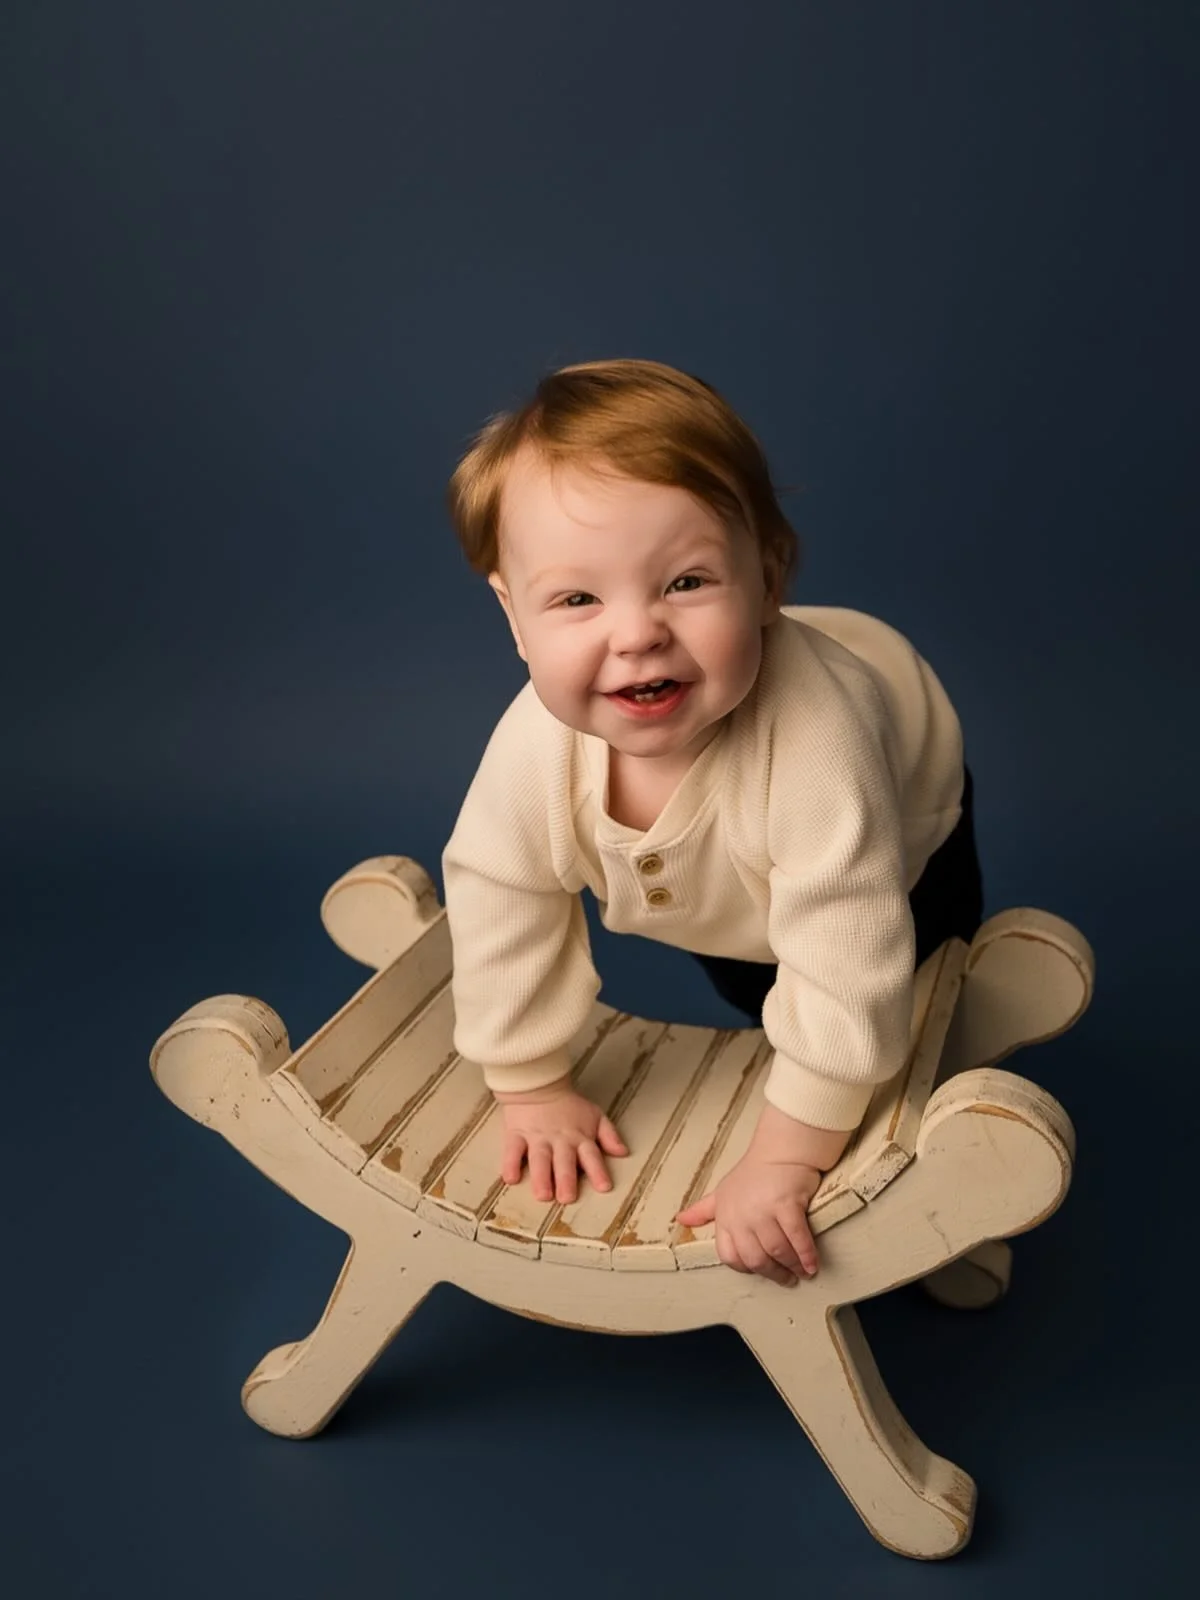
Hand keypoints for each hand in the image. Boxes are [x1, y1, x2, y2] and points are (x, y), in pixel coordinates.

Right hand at [497, 1080, 627, 1203]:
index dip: (598, 1171)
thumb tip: (623, 1152)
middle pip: (564, 1160)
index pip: (591, 1155)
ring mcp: (537, 1137)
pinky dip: (510, 1164)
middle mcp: (559, 1140)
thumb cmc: (569, 1106)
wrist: (538, 1085)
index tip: (604, 1187)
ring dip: (541, 1176)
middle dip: (566, 1178)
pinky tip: (511, 1178)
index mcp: (579, 1137)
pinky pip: (512, 1150)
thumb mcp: (595, 1115)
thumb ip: (609, 1135)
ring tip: (543, 1194)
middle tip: (567, 1197)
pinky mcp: (516, 1134)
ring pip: (539, 1158)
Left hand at [674, 1148, 822, 1287]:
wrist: (780, 1151)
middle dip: (773, 1273)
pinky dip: (806, 1255)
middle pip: (755, 1258)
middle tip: (787, 1279)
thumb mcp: (722, 1191)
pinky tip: (812, 1264)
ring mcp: (763, 1211)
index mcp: (725, 1217)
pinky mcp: (786, 1206)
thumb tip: (681, 1220)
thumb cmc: (753, 1173)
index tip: (761, 1271)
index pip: (729, 1255)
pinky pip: (797, 1239)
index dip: (746, 1268)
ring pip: (777, 1251)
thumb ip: (703, 1210)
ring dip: (792, 1266)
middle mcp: (741, 1217)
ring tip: (803, 1273)